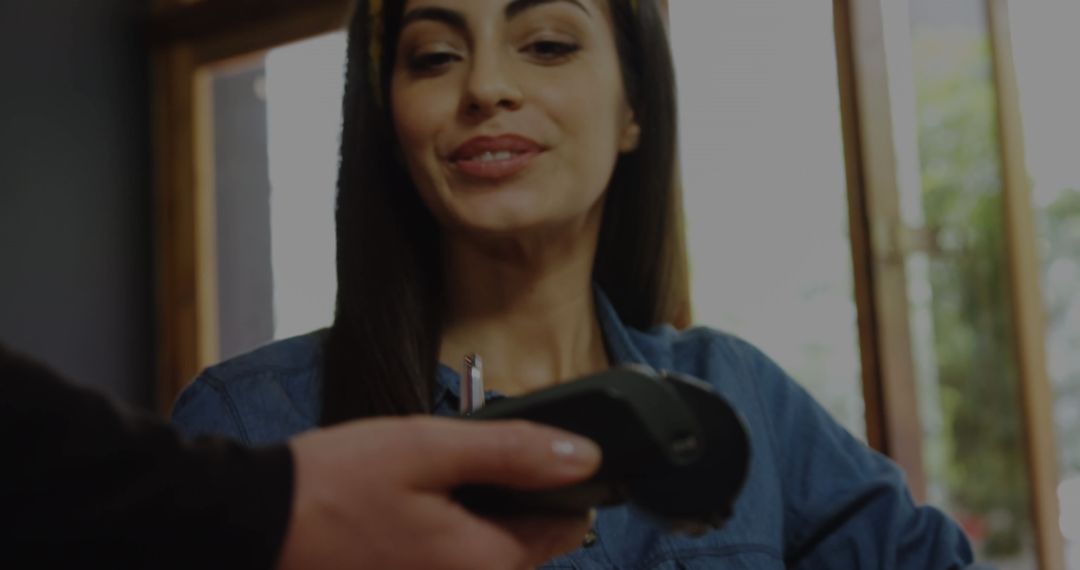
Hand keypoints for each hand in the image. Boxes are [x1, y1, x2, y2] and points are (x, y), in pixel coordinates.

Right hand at [277, 416, 600, 569]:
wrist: (251, 526)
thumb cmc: (333, 485)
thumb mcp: (428, 448)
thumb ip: (513, 452)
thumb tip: (586, 456)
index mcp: (487, 563)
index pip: (568, 526)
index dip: (555, 481)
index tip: (516, 454)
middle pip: (527, 542)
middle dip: (508, 497)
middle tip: (453, 463)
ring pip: (488, 551)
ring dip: (474, 514)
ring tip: (421, 485)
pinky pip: (452, 561)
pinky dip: (445, 533)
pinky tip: (405, 509)